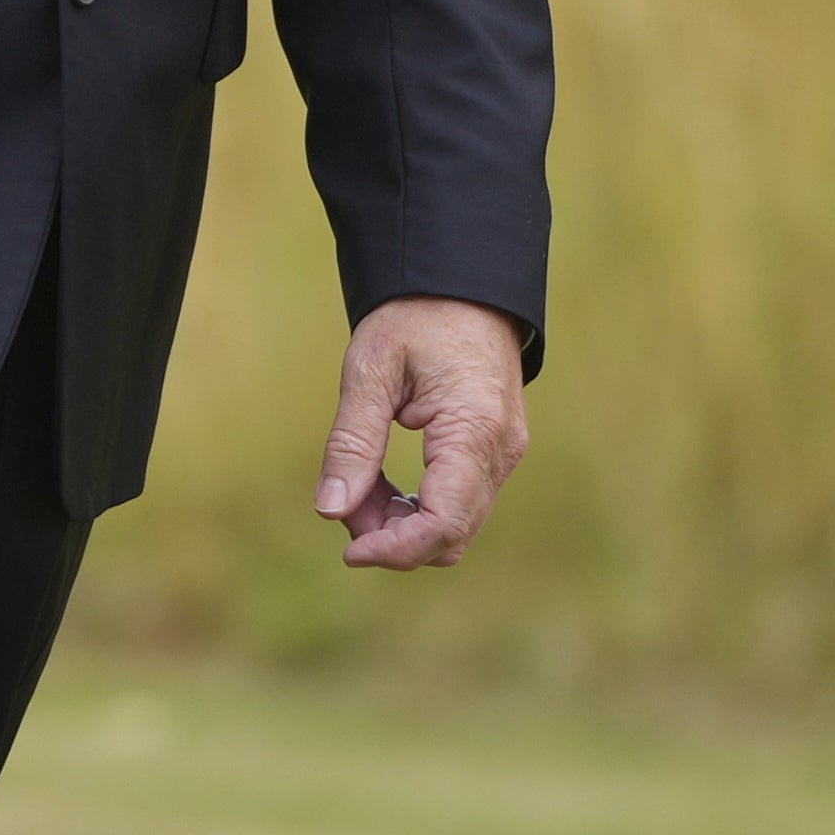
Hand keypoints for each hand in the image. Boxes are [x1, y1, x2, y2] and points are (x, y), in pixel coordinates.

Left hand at [315, 296, 530, 571]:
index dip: (395, 549)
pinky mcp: (495, 453)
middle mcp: (501, 451)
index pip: (443, 522)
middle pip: (451, 534)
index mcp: (474, 429)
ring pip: (455, 525)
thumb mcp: (371, 370)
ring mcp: (504, 454)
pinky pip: (460, 504)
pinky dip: (418, 508)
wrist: (463, 283)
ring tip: (358, 489)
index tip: (347, 550)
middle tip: (344, 505)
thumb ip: (352, 443)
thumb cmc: (416, 316)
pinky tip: (381, 485)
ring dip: (402, 525)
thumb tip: (330, 511)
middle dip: (392, 538)